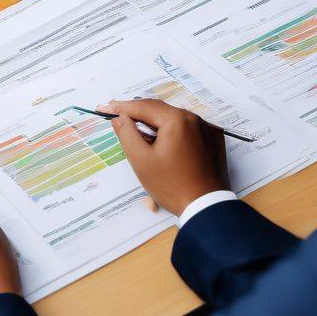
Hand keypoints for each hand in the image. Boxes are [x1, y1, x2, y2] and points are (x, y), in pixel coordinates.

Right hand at [98, 99, 228, 215]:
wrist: (208, 209)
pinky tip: (162, 143)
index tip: (102, 108)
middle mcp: (194, 118)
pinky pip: (187, 130)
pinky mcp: (214, 141)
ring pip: (173, 119)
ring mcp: (207, 129)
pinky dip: (172, 132)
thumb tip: (119, 116)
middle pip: (158, 110)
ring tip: (137, 132)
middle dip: (136, 114)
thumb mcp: (141, 160)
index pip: (142, 107)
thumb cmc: (171, 185)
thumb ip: (127, 133)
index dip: (119, 107)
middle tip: (116, 118)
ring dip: (154, 124)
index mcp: (176, 119)